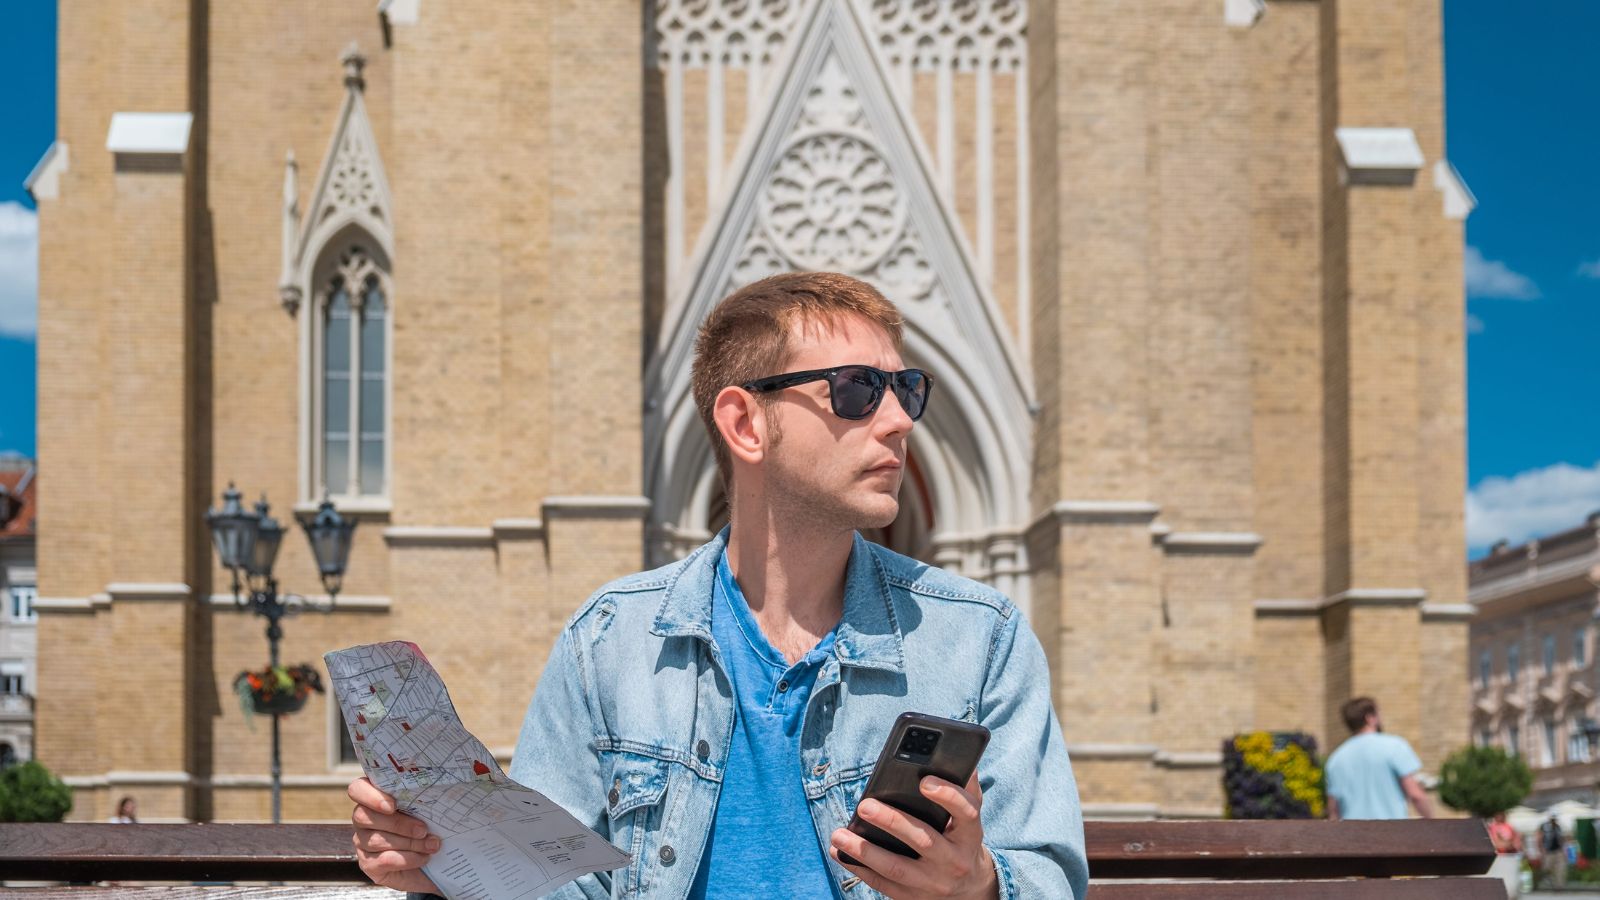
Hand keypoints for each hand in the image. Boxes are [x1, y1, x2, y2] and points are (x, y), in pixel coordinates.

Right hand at [349, 776, 441, 892]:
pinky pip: (383, 860)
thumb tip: (443, 789)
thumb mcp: (430, 808)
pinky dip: (407, 859)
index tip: (392, 805)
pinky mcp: (368, 864)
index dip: (370, 796)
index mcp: (375, 797)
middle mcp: (363, 818)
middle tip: (423, 830)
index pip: (357, 789)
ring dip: (409, 843)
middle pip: (364, 816)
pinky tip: (423, 857)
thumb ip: (426, 797)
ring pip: (376, 840)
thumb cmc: (431, 826)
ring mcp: (362, 842)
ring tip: (431, 845)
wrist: (435, 862)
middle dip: (398, 823)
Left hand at [829, 772, 998, 899]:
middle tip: (865, 806)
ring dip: (865, 851)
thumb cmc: (961, 838)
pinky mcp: (912, 897)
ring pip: (897, 867)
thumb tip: (962, 757)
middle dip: (893, 822)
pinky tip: (840, 852)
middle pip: (923, 840)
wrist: (969, 889)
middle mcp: (953, 860)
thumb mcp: (970, 816)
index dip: (947, 796)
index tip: (924, 782)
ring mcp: (932, 882)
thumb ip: (965, 787)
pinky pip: (882, 883)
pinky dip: (858, 868)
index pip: (966, 812)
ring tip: (838, 835)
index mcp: (970, 834)